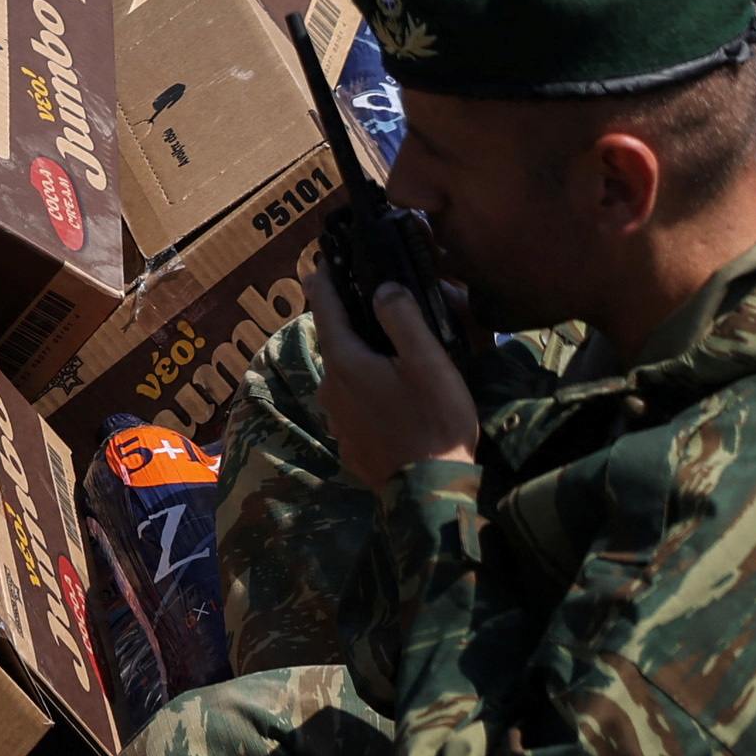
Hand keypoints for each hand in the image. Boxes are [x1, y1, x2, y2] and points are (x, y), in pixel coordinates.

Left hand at [307, 251, 479, 485]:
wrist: (430, 495)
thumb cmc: (433, 422)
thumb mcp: (428, 362)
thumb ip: (403, 317)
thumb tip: (383, 287)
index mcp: (345, 362)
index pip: (324, 308)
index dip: (324, 281)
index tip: (321, 261)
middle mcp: (330, 389)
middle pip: (334, 342)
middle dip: (349, 322)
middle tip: (372, 306)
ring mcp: (337, 420)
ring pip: (344, 376)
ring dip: (360, 361)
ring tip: (389, 354)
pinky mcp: (350, 445)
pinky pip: (353, 405)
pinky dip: (366, 392)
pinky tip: (391, 398)